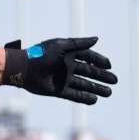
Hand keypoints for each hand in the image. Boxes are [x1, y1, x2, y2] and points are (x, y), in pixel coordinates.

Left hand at [2, 37, 117, 104]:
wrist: (24, 69)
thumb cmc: (42, 54)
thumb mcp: (62, 46)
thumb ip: (80, 43)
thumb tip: (97, 39)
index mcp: (68, 54)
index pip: (88, 57)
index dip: (99, 61)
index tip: (109, 66)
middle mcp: (67, 66)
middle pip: (89, 72)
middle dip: (102, 76)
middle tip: (114, 81)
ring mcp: (63, 79)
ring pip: (84, 84)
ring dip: (96, 88)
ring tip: (109, 93)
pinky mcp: (58, 90)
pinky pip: (74, 95)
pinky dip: (84, 97)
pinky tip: (95, 100)